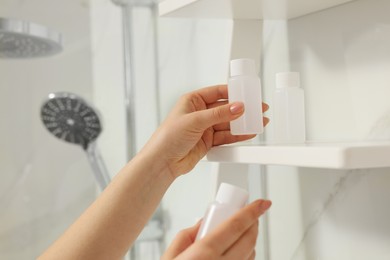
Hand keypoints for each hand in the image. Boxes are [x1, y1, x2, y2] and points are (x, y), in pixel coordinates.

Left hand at [142, 85, 268, 177]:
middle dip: (242, 110)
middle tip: (258, 109)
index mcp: (193, 101)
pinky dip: (238, 136)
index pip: (218, 92)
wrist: (163, 162)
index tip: (249, 94)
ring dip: (243, 124)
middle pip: (226, 109)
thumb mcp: (195, 120)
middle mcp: (200, 113)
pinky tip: (248, 133)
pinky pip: (226, 137)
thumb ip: (219, 114)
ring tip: (258, 122)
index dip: (234, 93)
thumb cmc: (168, 137)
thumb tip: (238, 107)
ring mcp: (204, 128)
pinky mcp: (208, 142)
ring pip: (228, 124)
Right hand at [162, 199, 271, 259]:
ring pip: (250, 255)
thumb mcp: (170, 255)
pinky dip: (245, 257)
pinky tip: (235, 253)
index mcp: (203, 254)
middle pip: (248, 239)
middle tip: (252, 215)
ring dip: (250, 240)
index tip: (262, 203)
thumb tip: (203, 222)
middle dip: (254, 223)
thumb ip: (187, 234)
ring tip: (240, 233)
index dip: (252, 211)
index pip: (235, 225)